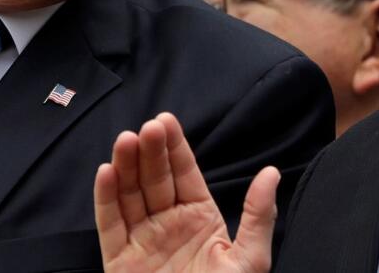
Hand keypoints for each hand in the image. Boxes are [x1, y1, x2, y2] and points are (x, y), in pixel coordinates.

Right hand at [94, 112, 277, 272]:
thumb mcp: (249, 261)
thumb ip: (258, 216)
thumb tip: (273, 172)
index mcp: (200, 218)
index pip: (185, 174)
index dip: (175, 148)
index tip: (166, 121)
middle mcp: (168, 224)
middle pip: (154, 179)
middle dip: (150, 152)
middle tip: (148, 128)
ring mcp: (142, 240)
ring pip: (129, 194)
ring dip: (126, 166)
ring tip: (126, 140)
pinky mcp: (119, 260)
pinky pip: (109, 225)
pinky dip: (105, 199)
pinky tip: (106, 172)